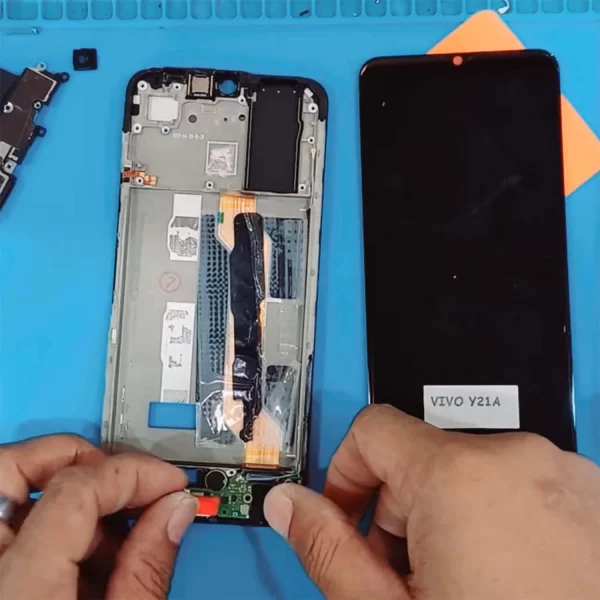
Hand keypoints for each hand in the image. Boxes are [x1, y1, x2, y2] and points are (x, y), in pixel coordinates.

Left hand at [0, 435, 196, 598]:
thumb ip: (146, 570)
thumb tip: (173, 510)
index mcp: (16, 586)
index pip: (77, 487)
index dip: (133, 473)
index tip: (168, 483)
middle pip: (15, 466)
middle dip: (81, 460)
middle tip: (125, 484)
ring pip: (11, 493)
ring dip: (70, 499)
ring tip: (115, 539)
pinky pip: (7, 528)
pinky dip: (48, 529)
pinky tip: (85, 562)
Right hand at [264, 404, 599, 598]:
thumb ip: (329, 550)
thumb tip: (290, 505)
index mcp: (462, 476)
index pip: (372, 430)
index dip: (345, 475)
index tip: (347, 519)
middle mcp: (520, 459)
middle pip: (423, 455)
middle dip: (400, 511)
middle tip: (409, 580)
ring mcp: (566, 477)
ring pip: (472, 472)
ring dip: (451, 518)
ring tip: (465, 588)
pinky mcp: (593, 499)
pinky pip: (521, 487)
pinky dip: (500, 521)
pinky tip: (510, 583)